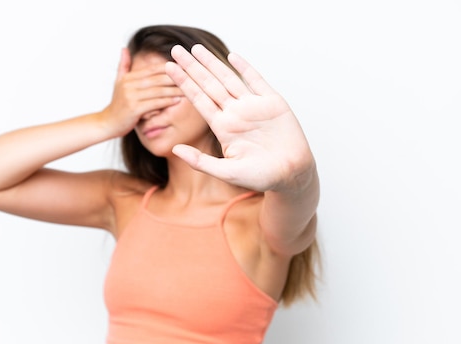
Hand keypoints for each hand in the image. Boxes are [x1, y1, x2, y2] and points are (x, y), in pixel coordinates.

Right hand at [101, 48, 182, 137]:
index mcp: (129, 77)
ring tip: (191, 88)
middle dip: (177, 76)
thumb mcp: (118, 83)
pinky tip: (179, 100)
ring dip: (176, 89)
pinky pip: (155, 103)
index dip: (171, 66)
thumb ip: (123, 66)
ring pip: (158, 90)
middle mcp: (130, 84)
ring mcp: (131, 96)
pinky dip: (168, 101)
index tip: (187, 66)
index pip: (154, 69)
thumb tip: (125, 48)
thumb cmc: (116, 106)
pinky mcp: (134, 108)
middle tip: (194, 75)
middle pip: (158, 78)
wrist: (105, 124)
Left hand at [165, 44, 314, 191]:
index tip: (168, 68)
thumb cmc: (260, 177)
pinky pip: (257, 80)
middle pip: (209, 85)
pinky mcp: (273, 102)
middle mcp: (235, 114)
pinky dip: (245, 67)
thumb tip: (174, 149)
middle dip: (192, 67)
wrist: (291, 175)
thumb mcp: (226, 172)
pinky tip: (232, 56)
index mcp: (223, 127)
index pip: (199, 100)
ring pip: (228, 79)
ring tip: (196, 48)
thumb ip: (200, 161)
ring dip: (212, 63)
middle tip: (175, 49)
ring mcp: (253, 106)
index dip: (184, 83)